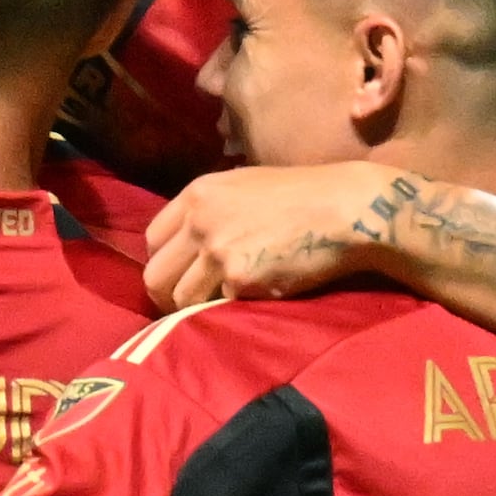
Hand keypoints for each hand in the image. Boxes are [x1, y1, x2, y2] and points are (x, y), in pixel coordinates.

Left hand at [142, 163, 404, 311]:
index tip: (179, 277)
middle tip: (189, 307)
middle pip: (155, 276)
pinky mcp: (240, 279)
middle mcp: (199, 221)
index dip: (163, 263)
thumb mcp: (244, 186)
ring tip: (225, 304)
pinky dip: (234, 308)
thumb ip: (210, 211)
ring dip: (198, 308)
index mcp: (197, 194)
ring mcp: (217, 250)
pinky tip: (257, 297)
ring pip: (182, 300)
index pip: (151, 240)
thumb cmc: (302, 196)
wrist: (344, 208)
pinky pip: (220, 307)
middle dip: (168, 297)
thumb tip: (188, 246)